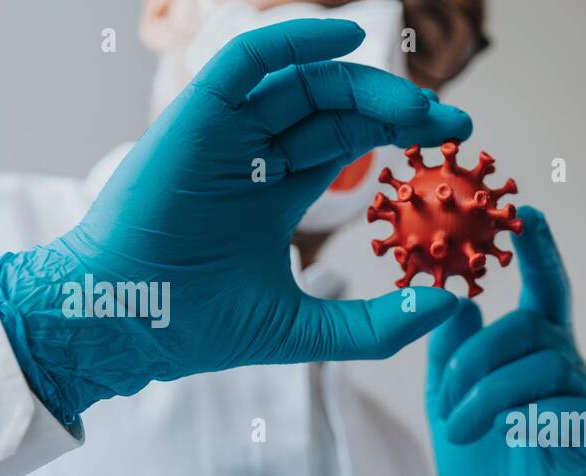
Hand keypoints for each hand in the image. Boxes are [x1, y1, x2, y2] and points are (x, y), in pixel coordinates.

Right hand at [0, 18, 470, 425]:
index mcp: (278, 189)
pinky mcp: (198, 118)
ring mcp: (226, 131)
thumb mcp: (308, 329)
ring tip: (420, 106)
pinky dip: (294, 41)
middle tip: (455, 124)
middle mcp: (255, 152)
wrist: (130, 326)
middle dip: (399, 110)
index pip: (349, 138)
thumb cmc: (202, 327)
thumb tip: (451, 305)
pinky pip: (247, 60)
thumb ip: (378, 324)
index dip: (400, 131)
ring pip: (303, 82)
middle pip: (336, 107)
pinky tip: (348, 37)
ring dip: (365, 84)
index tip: (455, 142)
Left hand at [425, 206, 585, 475]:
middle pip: (533, 330)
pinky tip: (514, 440)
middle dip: (478, 358)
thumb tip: (456, 298)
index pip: (546, 292)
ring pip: (545, 367)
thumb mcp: (450, 405)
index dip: (540, 251)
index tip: (524, 211)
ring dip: (491, 394)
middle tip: (445, 400)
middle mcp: (570, 373)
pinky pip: (571, 411)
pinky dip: (530, 420)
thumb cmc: (480, 474)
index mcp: (537, 357)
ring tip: (461, 427)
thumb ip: (451, 354)